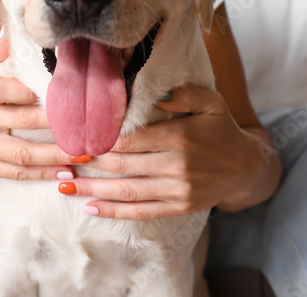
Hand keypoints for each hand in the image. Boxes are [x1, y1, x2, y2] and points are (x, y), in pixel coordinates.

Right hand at [0, 37, 75, 180]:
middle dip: (54, 124)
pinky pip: (15, 173)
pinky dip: (41, 174)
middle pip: (20, 121)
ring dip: (54, 155)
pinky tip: (65, 172)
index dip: (31, 91)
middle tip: (84, 124)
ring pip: (21, 154)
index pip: (4, 89)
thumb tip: (14, 35)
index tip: (60, 91)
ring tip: (82, 154)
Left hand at [59, 85, 266, 219]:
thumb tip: (158, 94)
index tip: (76, 137)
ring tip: (65, 185)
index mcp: (180, 137)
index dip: (101, 140)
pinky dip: (114, 211)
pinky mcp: (178, 207)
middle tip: (61, 159)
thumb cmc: (221, 127)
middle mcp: (177, 166)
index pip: (132, 139)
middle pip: (124, 165)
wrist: (245, 167)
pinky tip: (90, 208)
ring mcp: (177, 190)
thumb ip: (185, 94)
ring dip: (93, 190)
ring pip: (127, 191)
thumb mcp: (211, 101)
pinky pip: (141, 211)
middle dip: (90, 164)